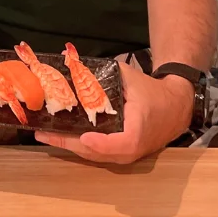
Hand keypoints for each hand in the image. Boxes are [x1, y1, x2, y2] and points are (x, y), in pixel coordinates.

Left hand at [34, 61, 191, 163]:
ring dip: (69, 146)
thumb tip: (71, 62)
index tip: (83, 135)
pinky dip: (78, 146)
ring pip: (94, 156)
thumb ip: (101, 72)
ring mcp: (126, 156)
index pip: (118, 144)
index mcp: (137, 132)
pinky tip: (61, 137)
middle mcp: (131, 150)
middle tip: (42, 133)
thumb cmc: (151, 91)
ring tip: (45, 134)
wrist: (174, 107)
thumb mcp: (128, 77)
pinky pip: (97, 154)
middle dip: (67, 143)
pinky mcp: (120, 155)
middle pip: (96, 153)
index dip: (99, 143)